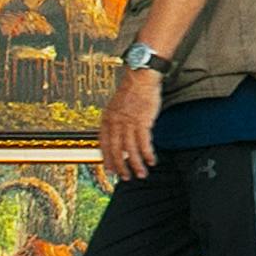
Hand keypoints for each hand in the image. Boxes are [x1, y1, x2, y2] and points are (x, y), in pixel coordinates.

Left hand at [98, 66, 159, 180]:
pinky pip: (144, 144)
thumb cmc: (132, 90)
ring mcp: (128, 123)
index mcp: (107, 119)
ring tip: (141, 174)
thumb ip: (115, 122)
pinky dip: (147, 155)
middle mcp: (115, 123)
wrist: (141, 77)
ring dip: (136, 165)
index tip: (110, 170)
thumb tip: (119, 137)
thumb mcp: (117, 106)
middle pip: (116, 151)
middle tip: (126, 178)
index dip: (107, 159)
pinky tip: (152, 161)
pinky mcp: (142, 122)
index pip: (103, 145)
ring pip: (130, 150)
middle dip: (121, 167)